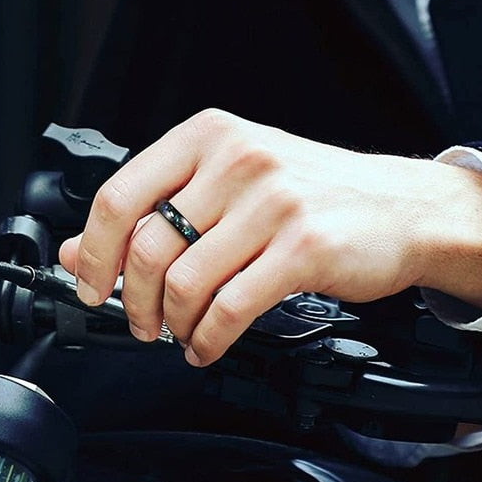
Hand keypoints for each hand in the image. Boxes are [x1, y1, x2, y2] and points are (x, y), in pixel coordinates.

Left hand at [59, 109, 481, 365]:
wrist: (401, 205)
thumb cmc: (313, 192)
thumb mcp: (230, 184)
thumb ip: (157, 210)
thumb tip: (80, 250)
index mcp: (209, 137)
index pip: (119, 195)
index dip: (94, 253)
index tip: (91, 286)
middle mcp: (237, 160)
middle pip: (147, 247)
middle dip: (133, 302)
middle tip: (141, 323)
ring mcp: (273, 202)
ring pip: (185, 283)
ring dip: (173, 324)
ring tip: (182, 334)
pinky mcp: (304, 247)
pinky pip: (230, 308)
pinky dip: (208, 339)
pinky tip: (208, 344)